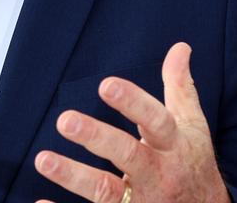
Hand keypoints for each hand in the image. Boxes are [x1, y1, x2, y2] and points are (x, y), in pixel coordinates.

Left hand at [35, 42, 229, 202]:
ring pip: (106, 191)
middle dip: (96, 137)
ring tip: (43, 160)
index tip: (106, 85)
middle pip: (128, 155)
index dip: (132, 103)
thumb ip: (181, 88)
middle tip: (64, 120)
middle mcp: (158, 173)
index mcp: (174, 144)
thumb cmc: (193, 164)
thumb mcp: (193, 126)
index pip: (155, 120)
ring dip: (73, 176)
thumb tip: (179, 48)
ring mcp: (142, 201)